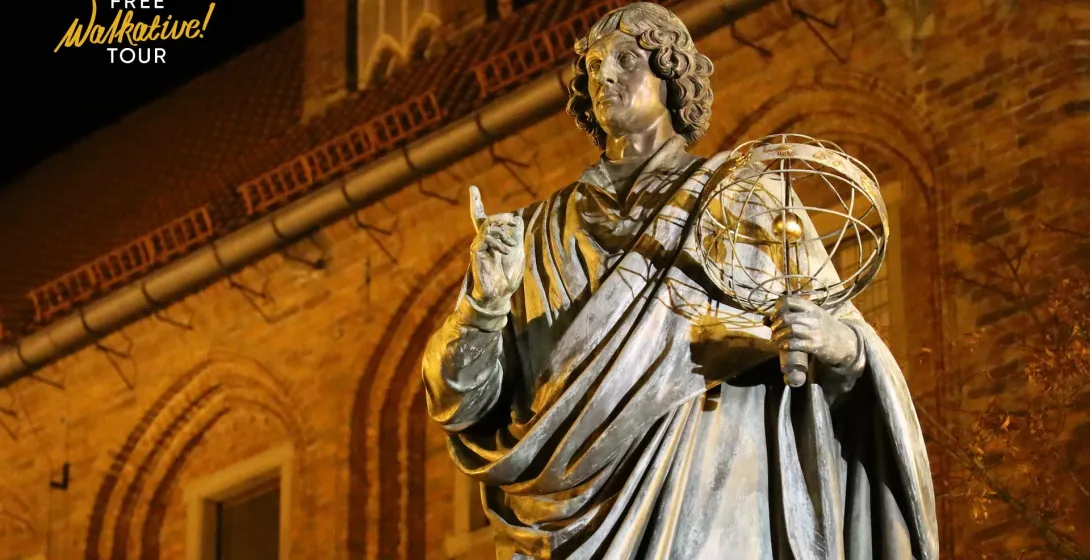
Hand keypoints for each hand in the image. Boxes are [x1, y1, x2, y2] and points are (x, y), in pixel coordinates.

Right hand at [468, 186, 524, 308]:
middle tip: (513, 221)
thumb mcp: (517, 250)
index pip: (480, 218)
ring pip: (488, 226)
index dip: (476, 203)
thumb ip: (516, 234)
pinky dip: (498, 241)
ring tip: (511, 246)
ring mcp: (478, 246)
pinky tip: (505, 251)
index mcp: (491, 239)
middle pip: (487, 219)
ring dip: (503, 232)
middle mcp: (482, 240)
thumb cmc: (509, 274)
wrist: (501, 292)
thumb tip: (517, 218)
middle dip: (502, 217)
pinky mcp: (475, 252)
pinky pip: (485, 237)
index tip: (472, 189)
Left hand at [769, 296, 858, 369]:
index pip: (790, 300)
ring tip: (775, 338)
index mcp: (811, 307)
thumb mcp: (810, 317)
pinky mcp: (816, 345)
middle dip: (776, 324)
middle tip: (773, 329)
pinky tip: (782, 346)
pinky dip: (786, 345)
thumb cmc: (822, 326)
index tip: (774, 315)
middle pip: (787, 317)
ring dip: (778, 335)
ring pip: (790, 330)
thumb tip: (764, 319)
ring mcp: (815, 331)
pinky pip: (797, 344)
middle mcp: (813, 317)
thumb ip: (791, 315)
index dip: (778, 307)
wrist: (843, 341)